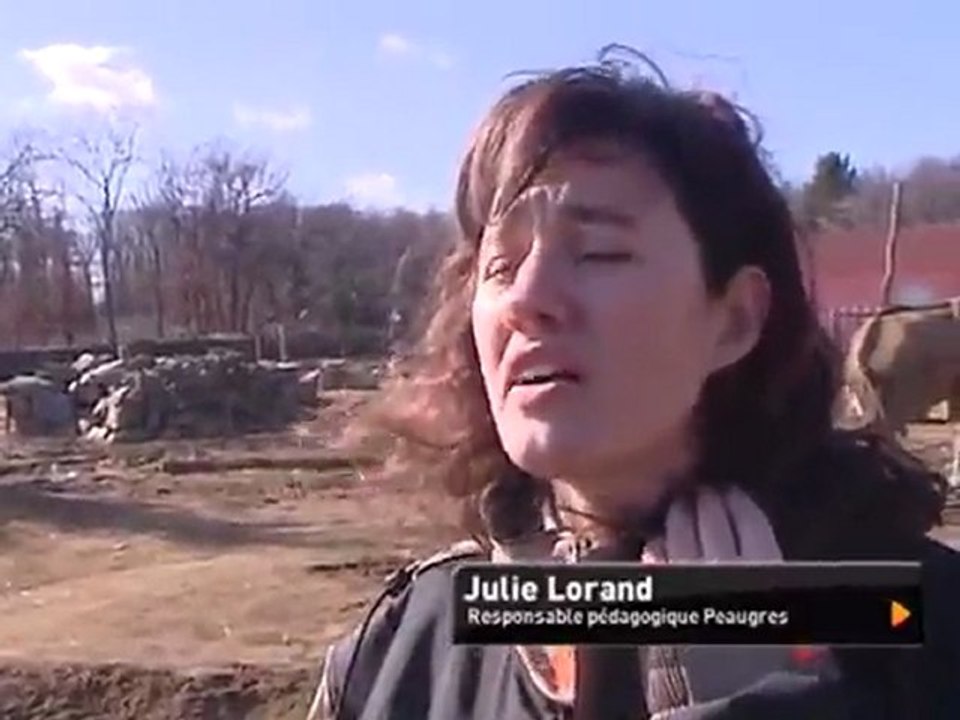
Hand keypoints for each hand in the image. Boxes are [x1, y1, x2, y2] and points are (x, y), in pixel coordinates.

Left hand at [641, 486, 824, 704]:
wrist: (736, 710)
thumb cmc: (782, 679)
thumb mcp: (802, 634)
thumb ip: (788, 595)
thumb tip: (779, 571)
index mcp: (766, 572)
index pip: (749, 522)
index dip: (740, 505)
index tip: (734, 495)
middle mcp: (725, 568)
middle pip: (711, 521)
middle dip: (707, 503)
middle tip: (705, 494)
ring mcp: (688, 582)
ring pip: (679, 534)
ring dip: (679, 517)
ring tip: (681, 508)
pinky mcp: (662, 601)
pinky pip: (657, 561)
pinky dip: (659, 548)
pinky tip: (659, 545)